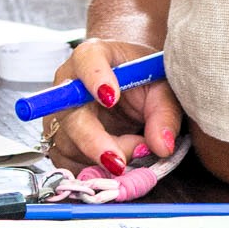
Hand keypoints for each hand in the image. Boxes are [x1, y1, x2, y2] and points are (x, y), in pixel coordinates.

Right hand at [41, 39, 185, 178]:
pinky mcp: (65, 143)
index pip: (86, 60)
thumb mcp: (162, 89)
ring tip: (138, 147)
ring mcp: (64, 116)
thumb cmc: (143, 79)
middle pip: (71, 113)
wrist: (133, 90)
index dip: (95, 78)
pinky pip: (73, 164)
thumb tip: (161, 145)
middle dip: (94, 140)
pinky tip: (121, 161)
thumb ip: (164, 113)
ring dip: (107, 157)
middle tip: (119, 160)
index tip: (111, 97)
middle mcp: (70, 85)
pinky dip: (98, 170)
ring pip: (73, 145)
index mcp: (93, 57)